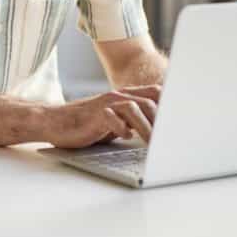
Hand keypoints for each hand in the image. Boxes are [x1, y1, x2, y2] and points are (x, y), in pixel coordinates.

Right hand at [44, 85, 160, 148]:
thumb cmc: (86, 124)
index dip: (171, 105)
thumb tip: (159, 132)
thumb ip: (133, 120)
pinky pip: (112, 118)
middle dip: (163, 120)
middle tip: (171, 139)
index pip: (156, 93)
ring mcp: (106, 104)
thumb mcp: (114, 120)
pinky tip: (126, 137)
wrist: (54, 122)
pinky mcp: (94, 115)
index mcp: (125, 96)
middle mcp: (117, 97)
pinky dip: (122, 128)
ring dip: (147, 127)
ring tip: (154, 144)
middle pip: (150, 101)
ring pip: (135, 108)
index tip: (182, 121)